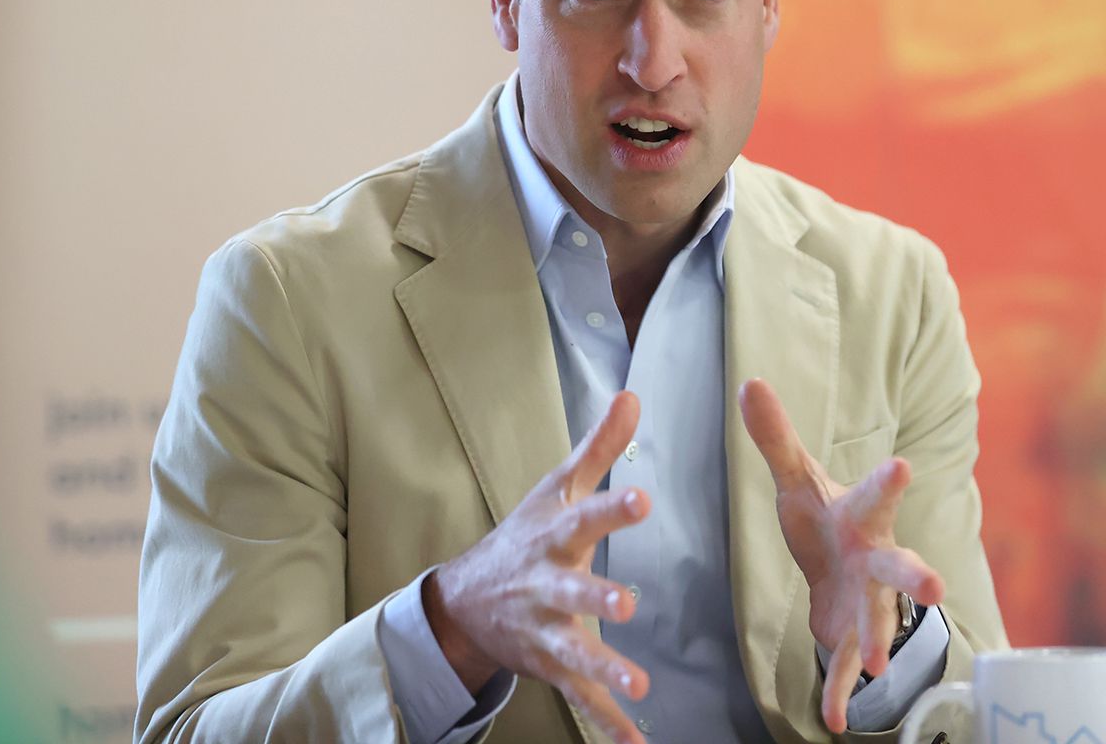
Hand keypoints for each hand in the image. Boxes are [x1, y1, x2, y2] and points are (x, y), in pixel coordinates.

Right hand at [427, 391, 652, 743]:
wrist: (464, 601)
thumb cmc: (524, 535)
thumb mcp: (557, 488)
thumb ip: (600, 448)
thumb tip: (633, 397)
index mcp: (553, 538)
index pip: (584, 518)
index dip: (612, 509)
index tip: (642, 499)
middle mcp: (546, 585)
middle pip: (572, 591)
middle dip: (596, 599)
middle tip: (626, 606)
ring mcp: (546, 630)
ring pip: (575, 651)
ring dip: (604, 669)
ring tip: (637, 686)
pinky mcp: (552, 667)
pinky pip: (581, 698)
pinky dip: (607, 724)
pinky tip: (637, 743)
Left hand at [739, 378, 944, 734]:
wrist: (839, 564)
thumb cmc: (823, 514)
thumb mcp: (794, 478)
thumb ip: (775, 436)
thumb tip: (749, 381)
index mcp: (860, 514)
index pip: (874, 495)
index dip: (887, 482)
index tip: (901, 466)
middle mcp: (874, 557)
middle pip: (899, 565)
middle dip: (916, 576)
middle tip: (937, 587)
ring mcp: (867, 599)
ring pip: (880, 620)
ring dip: (880, 640)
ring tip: (880, 665)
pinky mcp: (850, 632)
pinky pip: (846, 664)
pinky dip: (839, 691)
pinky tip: (833, 718)